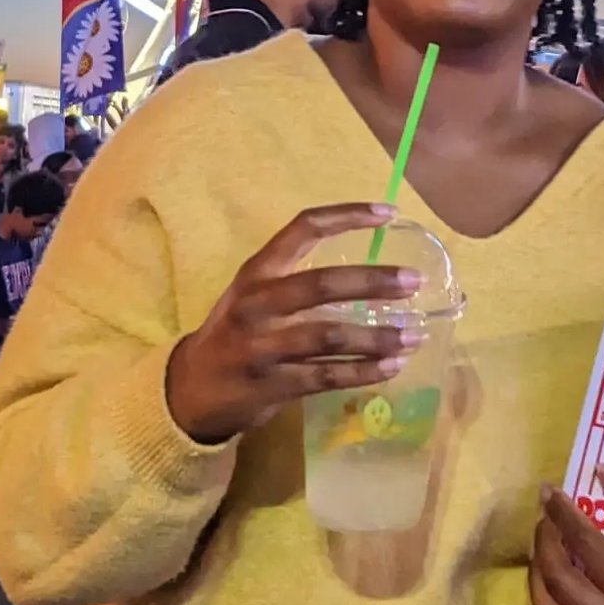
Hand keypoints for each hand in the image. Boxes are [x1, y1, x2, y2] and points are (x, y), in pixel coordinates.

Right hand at [164, 204, 422, 444]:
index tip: (388, 212)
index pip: (304, 228)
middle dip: (372, 281)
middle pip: (322, 284)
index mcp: (257, 272)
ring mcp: (263, 346)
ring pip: (330, 336)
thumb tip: (370, 274)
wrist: (190, 391)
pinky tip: (392, 367)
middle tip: (413, 281)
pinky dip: (364, 372)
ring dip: (377, 337)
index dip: (347, 216)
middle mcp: (258, 303)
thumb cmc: (235, 333)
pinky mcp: (273, 384)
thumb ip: (296, 278)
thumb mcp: (253, 294)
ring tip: (413, 336)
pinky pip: (328, 376)